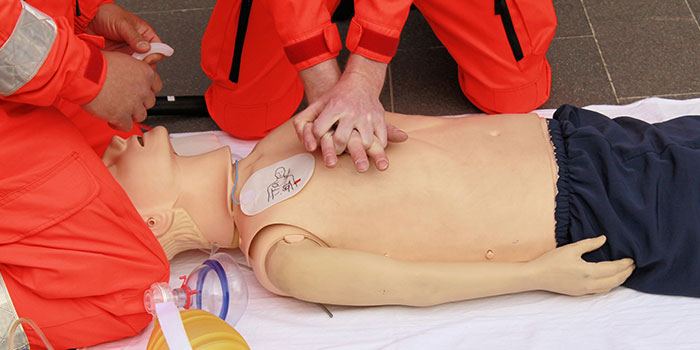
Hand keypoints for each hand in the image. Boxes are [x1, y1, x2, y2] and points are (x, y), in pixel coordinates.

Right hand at [83, 51, 161, 130]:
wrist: (83, 73)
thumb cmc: (96, 64)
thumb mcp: (121, 59)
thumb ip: (132, 70)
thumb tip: (132, 76)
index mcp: (145, 72)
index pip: (156, 86)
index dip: (146, 90)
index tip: (138, 91)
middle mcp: (143, 89)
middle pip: (149, 102)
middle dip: (138, 103)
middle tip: (125, 100)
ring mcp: (134, 104)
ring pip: (140, 116)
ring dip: (130, 114)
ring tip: (117, 109)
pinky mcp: (122, 116)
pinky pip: (127, 126)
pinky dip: (120, 124)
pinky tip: (112, 119)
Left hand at [87, 4, 164, 64]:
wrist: (87, 19)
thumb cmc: (107, 15)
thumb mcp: (122, 24)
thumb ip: (134, 37)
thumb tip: (146, 48)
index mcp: (145, 34)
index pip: (158, 48)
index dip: (155, 55)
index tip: (147, 57)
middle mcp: (139, 44)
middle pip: (150, 60)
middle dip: (145, 64)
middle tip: (136, 62)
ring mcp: (129, 52)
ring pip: (138, 66)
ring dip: (134, 68)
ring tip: (127, 64)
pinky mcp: (119, 58)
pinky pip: (126, 68)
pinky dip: (124, 69)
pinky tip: (120, 66)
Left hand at [294, 55, 406, 170]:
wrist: (361, 82)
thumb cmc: (337, 97)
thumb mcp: (318, 103)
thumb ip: (304, 121)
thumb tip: (308, 146)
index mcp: (334, 107)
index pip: (319, 130)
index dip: (317, 138)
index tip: (321, 138)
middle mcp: (350, 112)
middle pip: (340, 140)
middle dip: (337, 149)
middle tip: (338, 149)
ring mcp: (366, 116)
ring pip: (363, 143)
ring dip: (359, 151)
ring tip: (354, 148)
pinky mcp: (379, 119)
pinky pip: (380, 140)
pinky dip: (376, 147)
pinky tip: (369, 146)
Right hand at [529, 235, 634, 295]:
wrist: (537, 276)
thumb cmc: (552, 260)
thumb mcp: (571, 248)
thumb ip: (589, 244)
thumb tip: (604, 239)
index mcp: (588, 271)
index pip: (613, 269)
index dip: (624, 264)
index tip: (632, 258)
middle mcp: (589, 283)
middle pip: (615, 280)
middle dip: (626, 273)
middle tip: (633, 265)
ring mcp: (585, 290)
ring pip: (609, 288)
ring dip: (619, 280)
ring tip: (625, 272)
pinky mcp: (580, 293)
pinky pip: (600, 291)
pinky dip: (609, 285)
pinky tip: (610, 280)